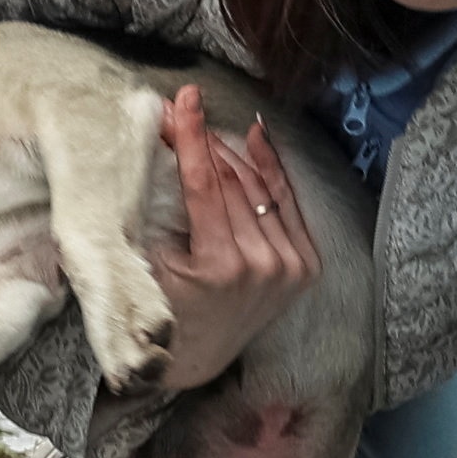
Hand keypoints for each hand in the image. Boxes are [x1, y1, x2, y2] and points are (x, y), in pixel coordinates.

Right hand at [150, 83, 317, 394]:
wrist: (196, 358)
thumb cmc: (162, 308)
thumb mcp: (150, 260)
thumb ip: (158, 209)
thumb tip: (159, 143)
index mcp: (222, 268)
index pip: (205, 185)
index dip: (192, 138)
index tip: (185, 99)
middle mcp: (264, 266)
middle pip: (232, 182)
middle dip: (203, 141)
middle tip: (182, 108)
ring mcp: (290, 267)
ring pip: (258, 189)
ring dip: (231, 152)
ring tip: (207, 123)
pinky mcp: (305, 266)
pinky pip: (285, 204)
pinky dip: (272, 169)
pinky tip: (257, 137)